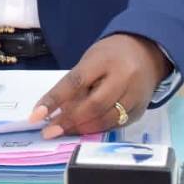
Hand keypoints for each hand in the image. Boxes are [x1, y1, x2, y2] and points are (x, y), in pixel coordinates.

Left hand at [29, 34, 170, 136]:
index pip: (75, 82)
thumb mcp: (91, 59)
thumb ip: (75, 82)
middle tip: (49, 131)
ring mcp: (134, 95)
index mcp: (104, 59)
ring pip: (105, 119)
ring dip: (81, 129)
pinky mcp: (141, 110)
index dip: (54, 100)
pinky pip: (116, 125)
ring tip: (63, 132)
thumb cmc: (111, 54)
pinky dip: (97, 130)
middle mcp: (123, 77)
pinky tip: (84, 131)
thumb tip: (55, 110)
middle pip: (93, 105)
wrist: (146, 51)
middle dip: (68, 121)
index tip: (36, 115)